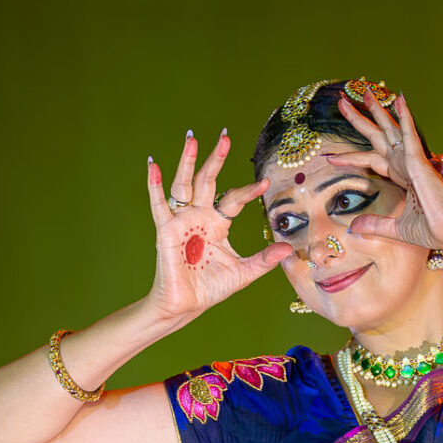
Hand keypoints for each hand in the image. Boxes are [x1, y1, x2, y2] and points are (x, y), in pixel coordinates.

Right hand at [145, 130, 290, 327]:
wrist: (186, 305)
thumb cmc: (210, 288)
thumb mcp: (244, 272)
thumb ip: (264, 259)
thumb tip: (289, 248)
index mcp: (218, 222)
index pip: (234, 199)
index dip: (248, 191)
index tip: (266, 183)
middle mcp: (199, 215)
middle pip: (207, 180)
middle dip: (216, 159)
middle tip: (225, 136)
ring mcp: (182, 219)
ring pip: (184, 184)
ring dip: (187, 161)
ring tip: (192, 139)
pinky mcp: (166, 228)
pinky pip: (159, 203)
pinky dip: (155, 185)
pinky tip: (153, 165)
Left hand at [337, 86, 442, 254]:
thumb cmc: (433, 230)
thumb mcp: (396, 228)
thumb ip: (376, 224)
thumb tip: (354, 226)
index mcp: (402, 177)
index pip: (372, 160)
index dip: (351, 157)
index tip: (331, 158)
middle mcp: (405, 164)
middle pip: (377, 137)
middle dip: (359, 118)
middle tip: (341, 101)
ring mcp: (412, 161)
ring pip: (390, 129)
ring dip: (377, 109)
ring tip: (363, 91)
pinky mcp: (419, 161)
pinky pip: (409, 134)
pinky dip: (404, 116)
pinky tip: (399, 98)